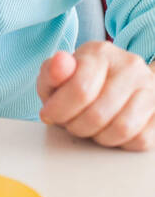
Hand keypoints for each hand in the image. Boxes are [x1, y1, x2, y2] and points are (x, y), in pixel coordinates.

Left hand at [37, 41, 154, 149]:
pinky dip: (120, 143)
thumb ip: (52, 71)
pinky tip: (109, 131)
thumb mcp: (58, 74)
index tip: (50, 115)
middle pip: (98, 114)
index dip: (59, 110)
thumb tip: (60, 63)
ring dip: (98, 137)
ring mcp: (149, 88)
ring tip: (89, 128)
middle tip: (70, 123)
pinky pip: (140, 140)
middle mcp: (129, 66)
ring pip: (122, 129)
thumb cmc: (82, 80)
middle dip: (76, 126)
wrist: (117, 80)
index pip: (80, 89)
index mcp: (100, 52)